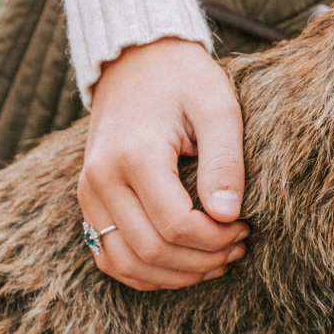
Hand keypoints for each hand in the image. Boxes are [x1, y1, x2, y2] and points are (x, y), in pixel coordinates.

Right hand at [80, 38, 248, 290]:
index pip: (175, 225)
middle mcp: (101, 180)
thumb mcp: (217, 106)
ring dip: (175, 274)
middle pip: (150, 250)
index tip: (245, 227)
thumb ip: (224, 159)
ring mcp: (89, 193)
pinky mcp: (90, 201)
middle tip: (239, 246)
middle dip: (201, 260)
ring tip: (218, 259)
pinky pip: (109, 256)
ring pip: (126, 263)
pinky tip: (184, 264)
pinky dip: (145, 272)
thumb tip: (228, 215)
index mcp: (134, 156)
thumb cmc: (184, 79)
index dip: (215, 238)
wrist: (137, 60)